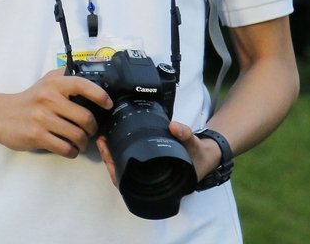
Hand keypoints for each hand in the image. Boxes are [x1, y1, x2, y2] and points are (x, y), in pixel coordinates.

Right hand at [0, 68, 111, 157]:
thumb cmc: (27, 100)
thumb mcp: (44, 82)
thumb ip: (64, 76)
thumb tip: (89, 73)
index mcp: (53, 85)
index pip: (81, 84)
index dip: (99, 94)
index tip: (107, 104)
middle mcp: (48, 99)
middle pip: (85, 117)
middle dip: (92, 128)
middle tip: (89, 131)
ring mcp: (42, 118)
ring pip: (77, 135)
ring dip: (82, 143)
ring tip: (79, 142)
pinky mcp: (37, 135)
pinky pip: (65, 148)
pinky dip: (71, 152)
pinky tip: (68, 149)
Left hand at [95, 121, 221, 187]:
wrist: (207, 156)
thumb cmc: (199, 156)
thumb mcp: (193, 144)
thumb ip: (185, 135)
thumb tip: (174, 127)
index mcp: (159, 182)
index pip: (130, 182)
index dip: (116, 171)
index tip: (106, 155)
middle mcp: (152, 179)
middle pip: (122, 174)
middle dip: (109, 159)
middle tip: (101, 142)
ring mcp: (149, 172)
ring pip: (124, 168)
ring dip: (113, 155)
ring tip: (103, 140)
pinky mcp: (149, 163)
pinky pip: (130, 161)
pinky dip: (121, 152)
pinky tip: (113, 140)